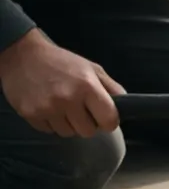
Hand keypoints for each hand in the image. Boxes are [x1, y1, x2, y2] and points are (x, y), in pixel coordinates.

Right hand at [0, 29, 124, 137]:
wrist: (22, 55)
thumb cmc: (61, 62)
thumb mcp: (91, 69)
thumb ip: (112, 88)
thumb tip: (127, 106)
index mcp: (87, 86)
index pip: (109, 120)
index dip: (109, 121)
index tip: (104, 117)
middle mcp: (68, 99)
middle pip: (88, 131)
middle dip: (88, 123)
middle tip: (81, 110)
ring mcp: (48, 108)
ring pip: (68, 133)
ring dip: (69, 124)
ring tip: (63, 107)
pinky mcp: (31, 114)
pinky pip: (49, 131)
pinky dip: (52, 122)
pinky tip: (49, 106)